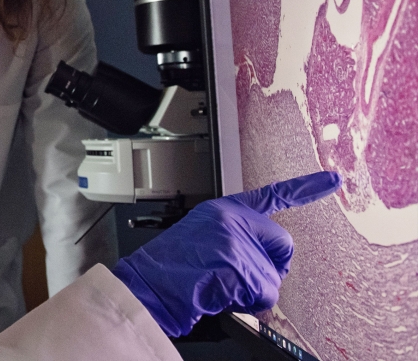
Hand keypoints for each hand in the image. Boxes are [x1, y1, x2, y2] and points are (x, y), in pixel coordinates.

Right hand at [112, 171, 341, 336]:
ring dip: (254, 290)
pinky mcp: (237, 263)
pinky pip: (265, 293)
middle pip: (284, 244)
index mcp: (223, 210)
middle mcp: (231, 218)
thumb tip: (270, 265)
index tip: (334, 179)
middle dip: (271, 267)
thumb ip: (238, 239)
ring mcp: (235, 240)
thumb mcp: (205, 240)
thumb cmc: (172, 269)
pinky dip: (249, 302)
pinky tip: (223, 294)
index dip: (306, 187)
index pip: (272, 195)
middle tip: (238, 277)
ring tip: (220, 286)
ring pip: (275, 275)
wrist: (149, 285)